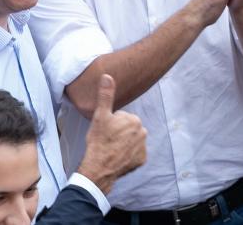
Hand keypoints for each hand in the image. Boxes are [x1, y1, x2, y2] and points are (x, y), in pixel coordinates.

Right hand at [77, 74, 146, 193]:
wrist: (99, 168)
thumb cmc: (99, 141)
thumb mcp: (100, 116)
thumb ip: (105, 95)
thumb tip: (107, 76)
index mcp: (134, 120)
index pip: (122, 118)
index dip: (112, 124)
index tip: (105, 131)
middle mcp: (143, 132)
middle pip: (128, 129)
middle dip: (119, 133)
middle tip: (107, 140)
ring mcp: (143, 147)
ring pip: (132, 141)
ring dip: (124, 144)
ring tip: (111, 149)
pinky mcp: (142, 160)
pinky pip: (135, 154)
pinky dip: (128, 156)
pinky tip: (118, 157)